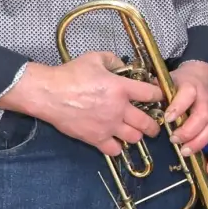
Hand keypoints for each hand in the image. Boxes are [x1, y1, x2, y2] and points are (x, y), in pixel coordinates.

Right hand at [0, 51, 162, 156]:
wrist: (48, 93)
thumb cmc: (71, 74)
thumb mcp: (95, 58)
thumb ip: (114, 60)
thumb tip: (124, 66)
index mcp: (122, 88)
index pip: (152, 94)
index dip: (159, 95)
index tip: (158, 97)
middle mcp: (119, 109)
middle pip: (147, 122)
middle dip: (153, 125)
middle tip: (153, 125)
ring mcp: (107, 126)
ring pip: (134, 138)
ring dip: (136, 135)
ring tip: (134, 132)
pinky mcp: (95, 138)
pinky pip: (114, 150)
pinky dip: (118, 147)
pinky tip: (115, 141)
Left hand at [166, 60, 207, 172]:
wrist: (204, 76)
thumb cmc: (182, 81)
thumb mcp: (169, 79)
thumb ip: (155, 89)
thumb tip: (141, 97)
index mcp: (191, 87)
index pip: (188, 95)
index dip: (179, 107)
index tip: (168, 118)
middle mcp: (205, 100)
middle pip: (203, 117)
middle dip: (189, 131)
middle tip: (174, 139)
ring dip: (199, 143)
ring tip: (184, 152)